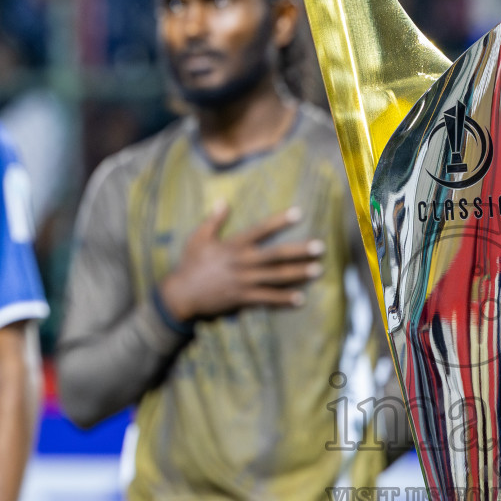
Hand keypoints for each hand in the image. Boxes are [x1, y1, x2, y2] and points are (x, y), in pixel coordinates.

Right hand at [158, 201, 324, 321]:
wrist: (180, 295)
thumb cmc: (190, 264)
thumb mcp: (198, 238)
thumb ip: (214, 220)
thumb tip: (223, 201)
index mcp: (233, 245)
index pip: (260, 230)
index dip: (279, 221)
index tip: (299, 213)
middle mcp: (241, 262)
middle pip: (275, 254)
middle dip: (299, 251)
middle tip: (320, 247)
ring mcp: (243, 281)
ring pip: (276, 277)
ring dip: (298, 274)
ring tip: (318, 269)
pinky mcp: (242, 298)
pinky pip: (267, 299)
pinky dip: (284, 299)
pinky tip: (301, 298)